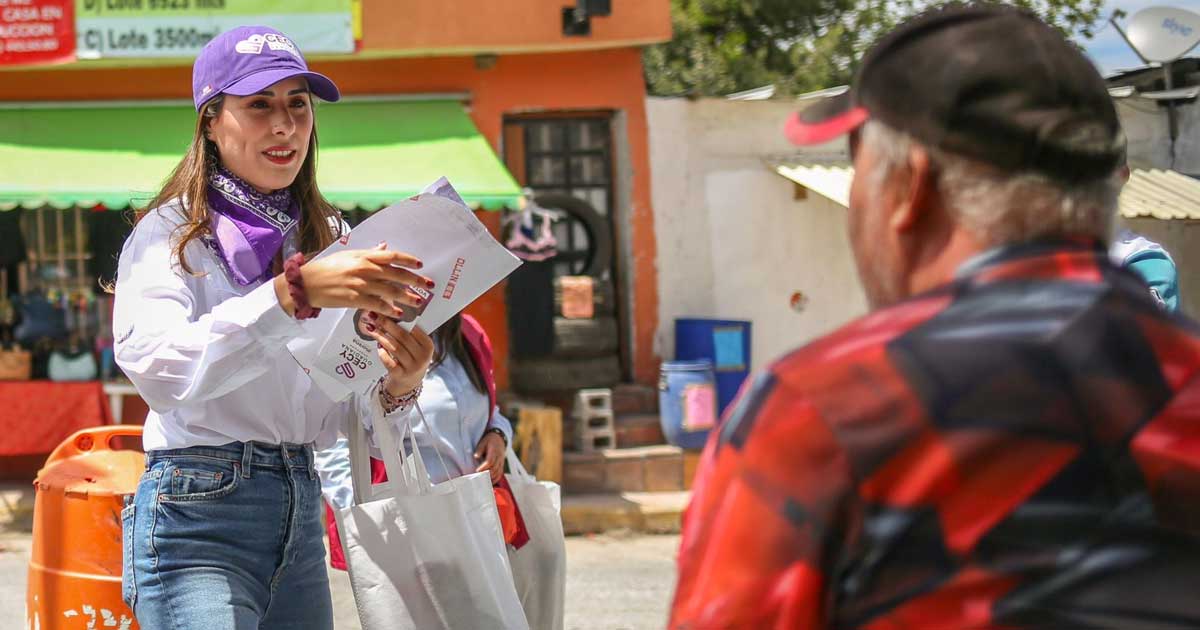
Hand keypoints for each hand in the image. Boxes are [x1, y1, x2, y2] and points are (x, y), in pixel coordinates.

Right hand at [275, 244, 433, 316]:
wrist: (306, 283)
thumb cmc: (327, 268)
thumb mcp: (347, 254)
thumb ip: (368, 252)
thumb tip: (384, 246)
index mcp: (364, 256)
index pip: (392, 256)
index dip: (408, 260)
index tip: (420, 265)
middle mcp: (365, 269)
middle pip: (397, 274)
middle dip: (416, 280)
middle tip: (429, 285)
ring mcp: (361, 285)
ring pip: (390, 291)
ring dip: (407, 297)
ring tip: (418, 301)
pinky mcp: (355, 299)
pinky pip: (377, 305)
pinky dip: (390, 309)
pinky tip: (399, 313)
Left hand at [368, 317, 433, 396]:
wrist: (409, 382)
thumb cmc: (412, 359)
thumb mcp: (417, 346)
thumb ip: (410, 333)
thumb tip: (393, 312)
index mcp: (428, 345)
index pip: (413, 328)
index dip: (399, 319)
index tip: (386, 310)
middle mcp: (422, 357)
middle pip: (403, 337)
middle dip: (387, 324)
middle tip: (374, 316)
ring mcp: (412, 367)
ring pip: (394, 348)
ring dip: (381, 336)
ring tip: (371, 328)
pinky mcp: (400, 375)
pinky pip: (388, 361)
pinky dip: (382, 353)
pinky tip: (378, 346)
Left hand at [474, 431, 505, 483]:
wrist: (499, 438)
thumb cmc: (489, 440)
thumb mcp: (483, 442)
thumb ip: (480, 449)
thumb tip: (476, 456)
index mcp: (494, 451)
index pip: (490, 461)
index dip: (484, 467)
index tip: (477, 471)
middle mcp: (499, 457)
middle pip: (494, 468)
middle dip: (486, 474)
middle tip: (478, 478)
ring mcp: (501, 462)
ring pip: (497, 472)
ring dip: (490, 477)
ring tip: (482, 482)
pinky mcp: (502, 465)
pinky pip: (500, 473)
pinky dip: (495, 479)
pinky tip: (490, 482)